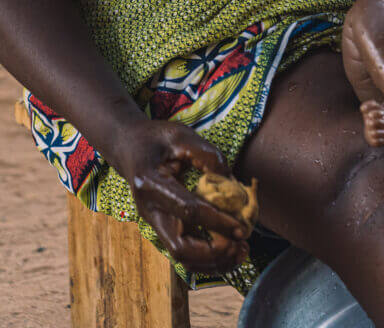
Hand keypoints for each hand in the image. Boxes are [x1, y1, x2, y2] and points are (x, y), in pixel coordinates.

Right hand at [119, 119, 249, 273]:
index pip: (187, 211)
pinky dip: (207, 258)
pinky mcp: (163, 226)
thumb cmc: (156, 139)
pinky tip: (229, 252)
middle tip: (242, 245)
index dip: (217, 221)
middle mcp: (150, 210)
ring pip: (182, 258)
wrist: (128, 147)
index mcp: (151, 184)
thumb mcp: (181, 136)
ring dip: (213, 261)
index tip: (241, 227)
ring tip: (241, 252)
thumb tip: (234, 184)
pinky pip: (184, 252)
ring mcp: (155, 222)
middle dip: (213, 252)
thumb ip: (208, 156)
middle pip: (180, 247)